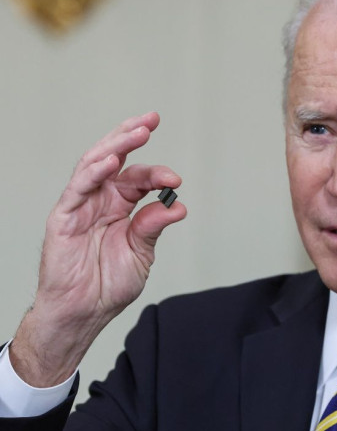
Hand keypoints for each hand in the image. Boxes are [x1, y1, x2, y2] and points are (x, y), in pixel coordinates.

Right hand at [10, 112, 186, 386]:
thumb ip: (154, 226)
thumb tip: (178, 206)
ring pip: (95, 165)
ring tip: (137, 132)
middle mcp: (101, 200)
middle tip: (152, 120)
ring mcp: (81, 205)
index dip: (158, 174)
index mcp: (121, 206)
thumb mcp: (141, 253)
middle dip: (132, 136)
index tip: (176, 180)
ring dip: (116, 146)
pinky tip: (111, 162)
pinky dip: (93, 173)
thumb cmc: (109, 284)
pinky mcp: (64, 217)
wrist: (84, 311)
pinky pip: (77, 189)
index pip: (139, 179)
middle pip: (115, 159)